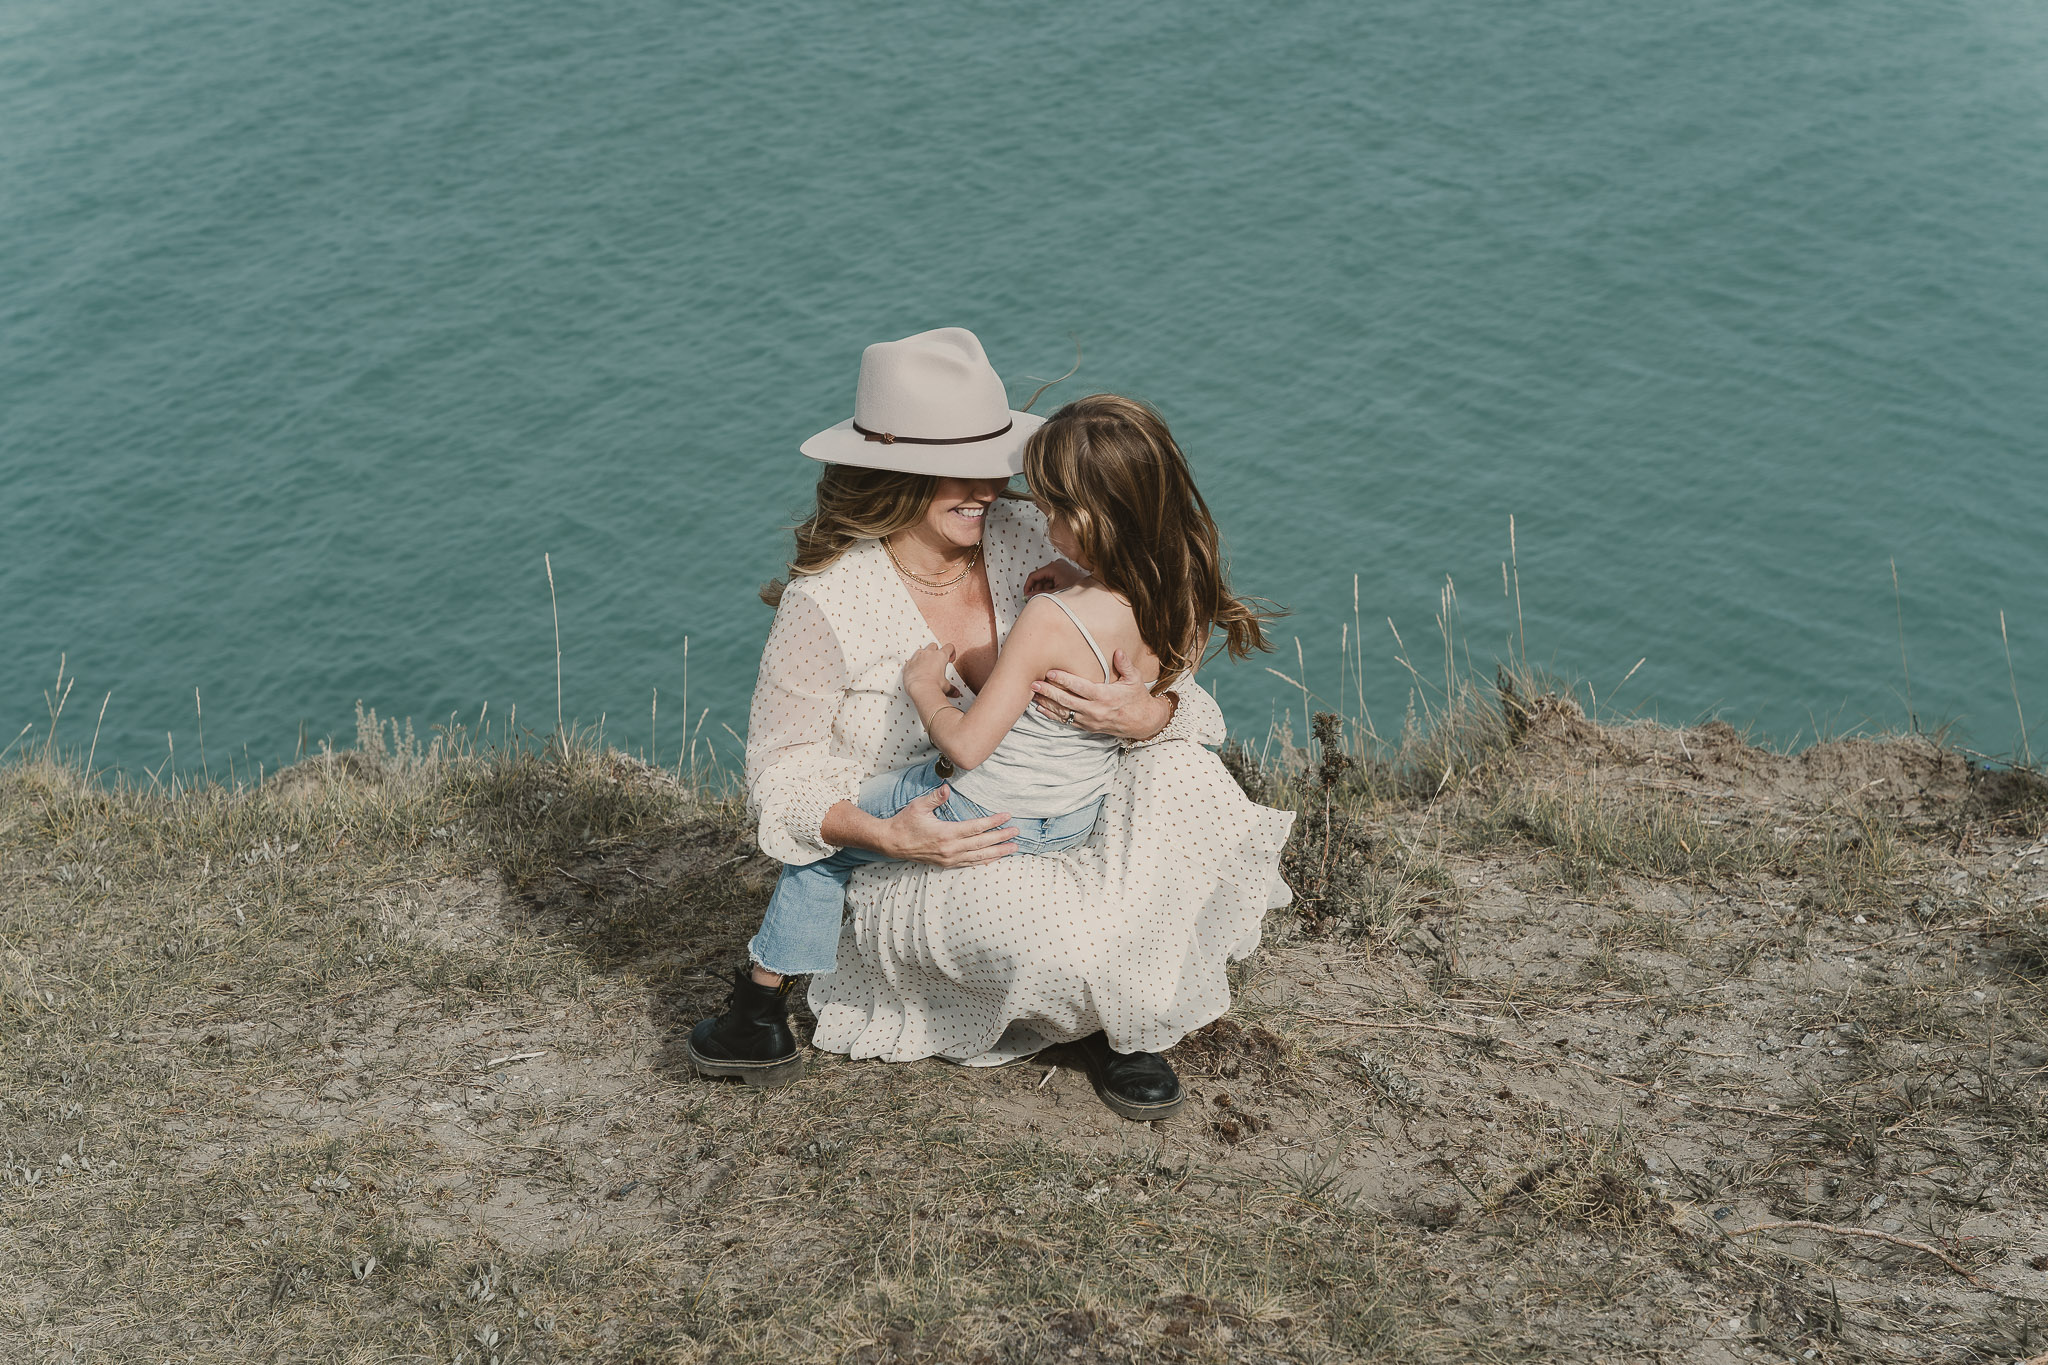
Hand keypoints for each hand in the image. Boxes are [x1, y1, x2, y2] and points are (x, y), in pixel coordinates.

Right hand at [882, 785, 1015, 866]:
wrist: (891, 843)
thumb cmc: (905, 822)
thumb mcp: (918, 806)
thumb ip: (935, 798)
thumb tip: (947, 788)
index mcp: (946, 833)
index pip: (976, 828)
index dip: (993, 822)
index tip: (1007, 817)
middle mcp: (950, 849)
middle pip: (982, 843)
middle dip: (1001, 838)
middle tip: (1017, 832)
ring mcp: (949, 858)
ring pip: (979, 856)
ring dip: (998, 852)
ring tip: (1013, 848)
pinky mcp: (946, 864)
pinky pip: (970, 864)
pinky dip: (984, 861)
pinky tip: (994, 859)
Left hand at [902, 642, 954, 691]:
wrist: (920, 689)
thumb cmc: (933, 685)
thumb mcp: (946, 687)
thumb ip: (951, 688)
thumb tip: (954, 692)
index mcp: (940, 656)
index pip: (949, 647)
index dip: (951, 652)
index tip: (950, 659)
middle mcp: (928, 654)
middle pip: (934, 645)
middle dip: (936, 652)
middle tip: (937, 663)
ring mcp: (917, 657)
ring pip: (921, 651)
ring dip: (924, 656)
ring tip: (926, 667)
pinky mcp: (908, 664)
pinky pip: (912, 660)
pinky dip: (914, 664)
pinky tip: (917, 672)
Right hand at [1024, 557, 1085, 596]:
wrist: (1093, 593)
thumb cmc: (1078, 591)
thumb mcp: (1055, 594)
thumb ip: (1039, 595)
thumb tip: (1028, 596)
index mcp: (1054, 566)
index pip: (1033, 575)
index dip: (1028, 586)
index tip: (1026, 594)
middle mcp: (1057, 564)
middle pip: (1040, 577)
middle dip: (1038, 589)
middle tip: (1037, 599)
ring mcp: (1062, 567)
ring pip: (1046, 579)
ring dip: (1045, 589)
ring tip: (1051, 597)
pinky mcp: (1065, 571)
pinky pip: (1052, 579)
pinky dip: (1051, 587)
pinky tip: (1056, 594)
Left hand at [1032, 649, 1176, 740]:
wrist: (1143, 723)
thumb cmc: (1137, 698)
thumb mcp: (1135, 679)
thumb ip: (1125, 665)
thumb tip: (1118, 651)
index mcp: (1104, 696)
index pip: (1080, 687)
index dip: (1064, 680)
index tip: (1050, 673)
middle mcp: (1095, 710)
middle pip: (1067, 701)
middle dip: (1049, 692)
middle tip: (1034, 684)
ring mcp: (1090, 720)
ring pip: (1064, 713)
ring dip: (1047, 704)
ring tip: (1033, 696)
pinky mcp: (1087, 727)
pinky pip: (1066, 722)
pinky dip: (1053, 716)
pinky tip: (1041, 709)